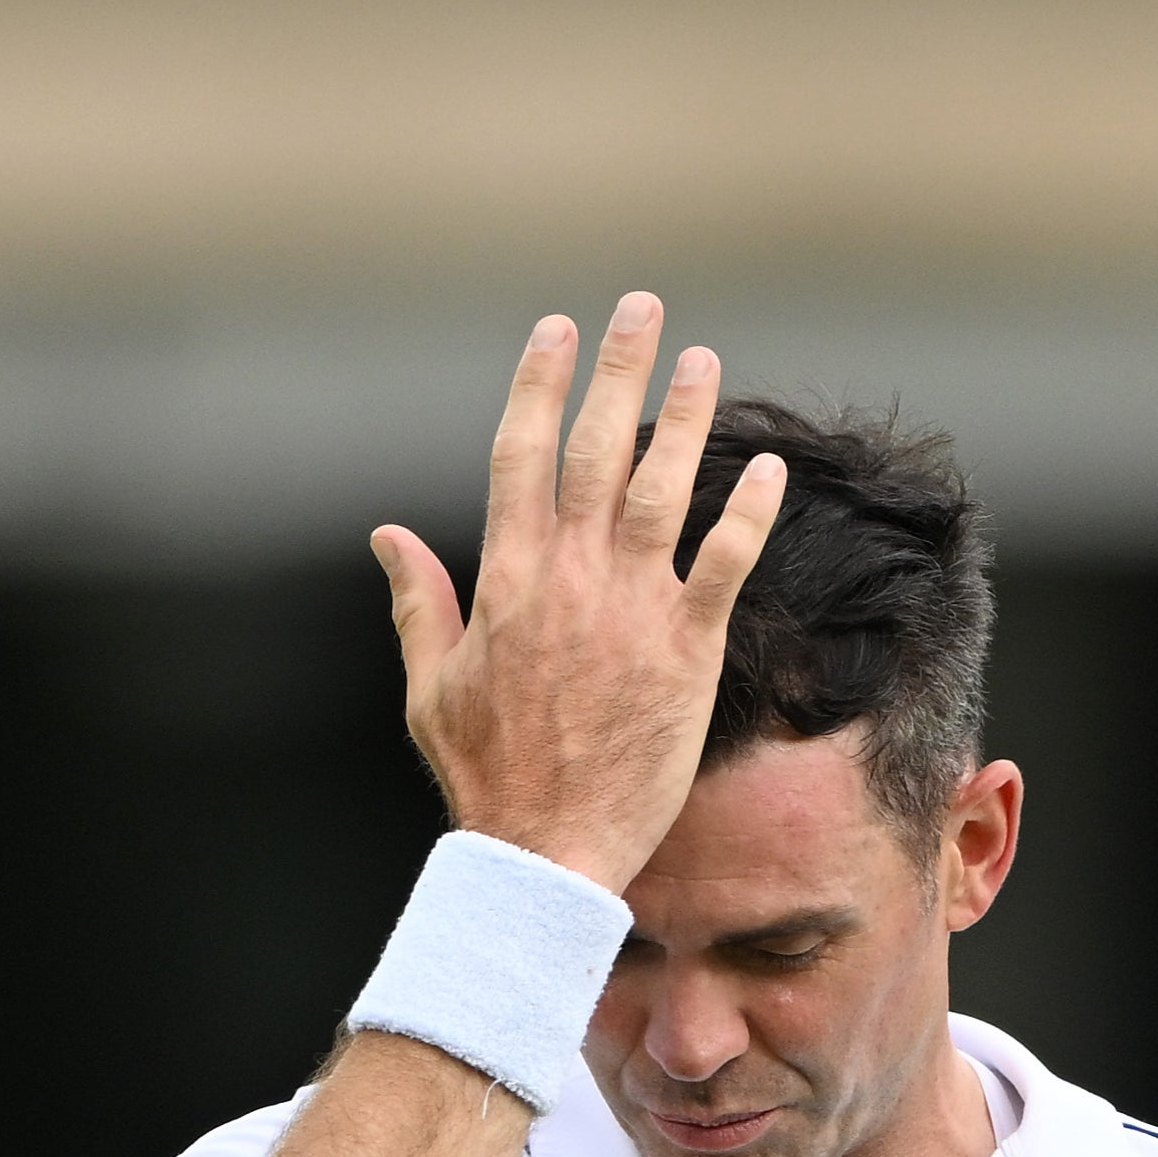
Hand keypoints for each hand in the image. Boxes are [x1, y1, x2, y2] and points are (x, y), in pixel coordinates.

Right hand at [372, 295, 784, 890]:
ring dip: (685, 418)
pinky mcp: (686, 652)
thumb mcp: (429, 684)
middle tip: (642, 307)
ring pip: (662, 489)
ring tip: (704, 360)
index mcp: (505, 576)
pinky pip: (723, 565)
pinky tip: (768, 467)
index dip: (539, 384)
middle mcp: (568, 577)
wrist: (545, 849)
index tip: (557, 330)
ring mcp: (631, 610)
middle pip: (596, 449)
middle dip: (618, 370)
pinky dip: (747, 514)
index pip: (521, 454)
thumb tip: (389, 536)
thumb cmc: (487, 775)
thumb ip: (419, 600)